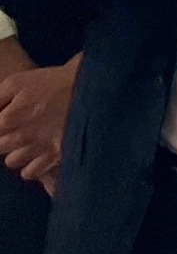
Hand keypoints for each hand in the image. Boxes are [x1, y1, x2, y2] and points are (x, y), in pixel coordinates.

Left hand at [0, 57, 78, 184]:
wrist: (91, 87)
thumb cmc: (53, 81)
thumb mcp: (17, 82)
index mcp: (9, 118)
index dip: (0, 126)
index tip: (7, 120)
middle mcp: (21, 137)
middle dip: (4, 138)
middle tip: (17, 127)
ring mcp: (39, 148)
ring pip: (12, 162)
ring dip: (16, 152)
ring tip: (27, 141)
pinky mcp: (57, 155)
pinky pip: (31, 172)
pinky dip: (30, 166)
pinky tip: (37, 154)